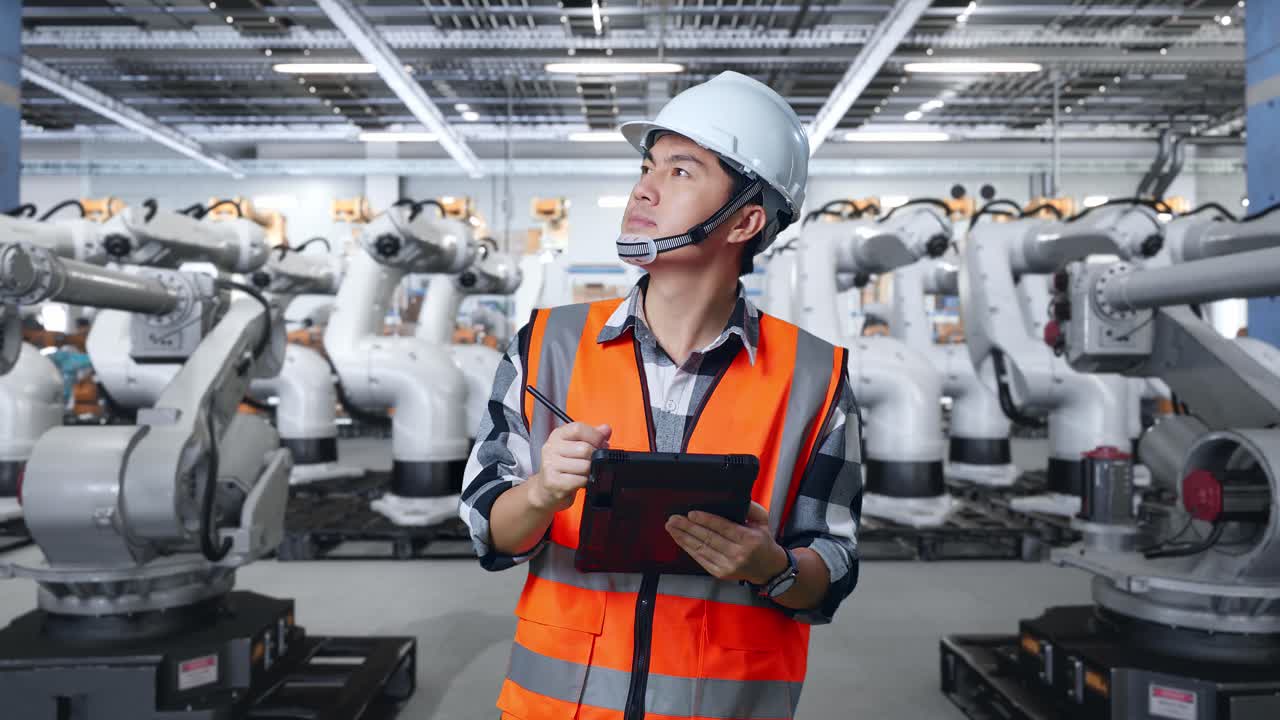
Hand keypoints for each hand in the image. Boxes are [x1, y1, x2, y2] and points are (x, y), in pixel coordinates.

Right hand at [527, 422, 611, 512]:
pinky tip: (578, 481)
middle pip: (584, 449)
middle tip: (591, 462)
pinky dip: (585, 482)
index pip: (578, 428)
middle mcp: (551, 448)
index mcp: (557, 435)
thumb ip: (592, 437)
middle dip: (594, 458)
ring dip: (590, 472)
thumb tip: (606, 429)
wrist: (545, 490)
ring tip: (583, 473)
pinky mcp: (553, 482)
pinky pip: (580, 480)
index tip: (600, 443)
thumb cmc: (563, 468)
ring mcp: (550, 465)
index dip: (595, 436)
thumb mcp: (575, 447)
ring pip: (585, 466)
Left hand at [666, 501, 788, 584]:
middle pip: (709, 539)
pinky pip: (700, 559)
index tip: (691, 513)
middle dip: (688, 528)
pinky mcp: (720, 573)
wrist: (768, 569)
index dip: (706, 520)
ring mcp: (728, 566)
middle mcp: (738, 554)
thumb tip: (735, 498)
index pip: (724, 528)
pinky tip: (679, 539)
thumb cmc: (763, 542)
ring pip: (701, 549)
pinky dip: (688, 548)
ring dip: (684, 537)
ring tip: (671, 527)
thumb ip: (751, 508)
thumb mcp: (763, 521)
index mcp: (749, 539)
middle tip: (674, 518)